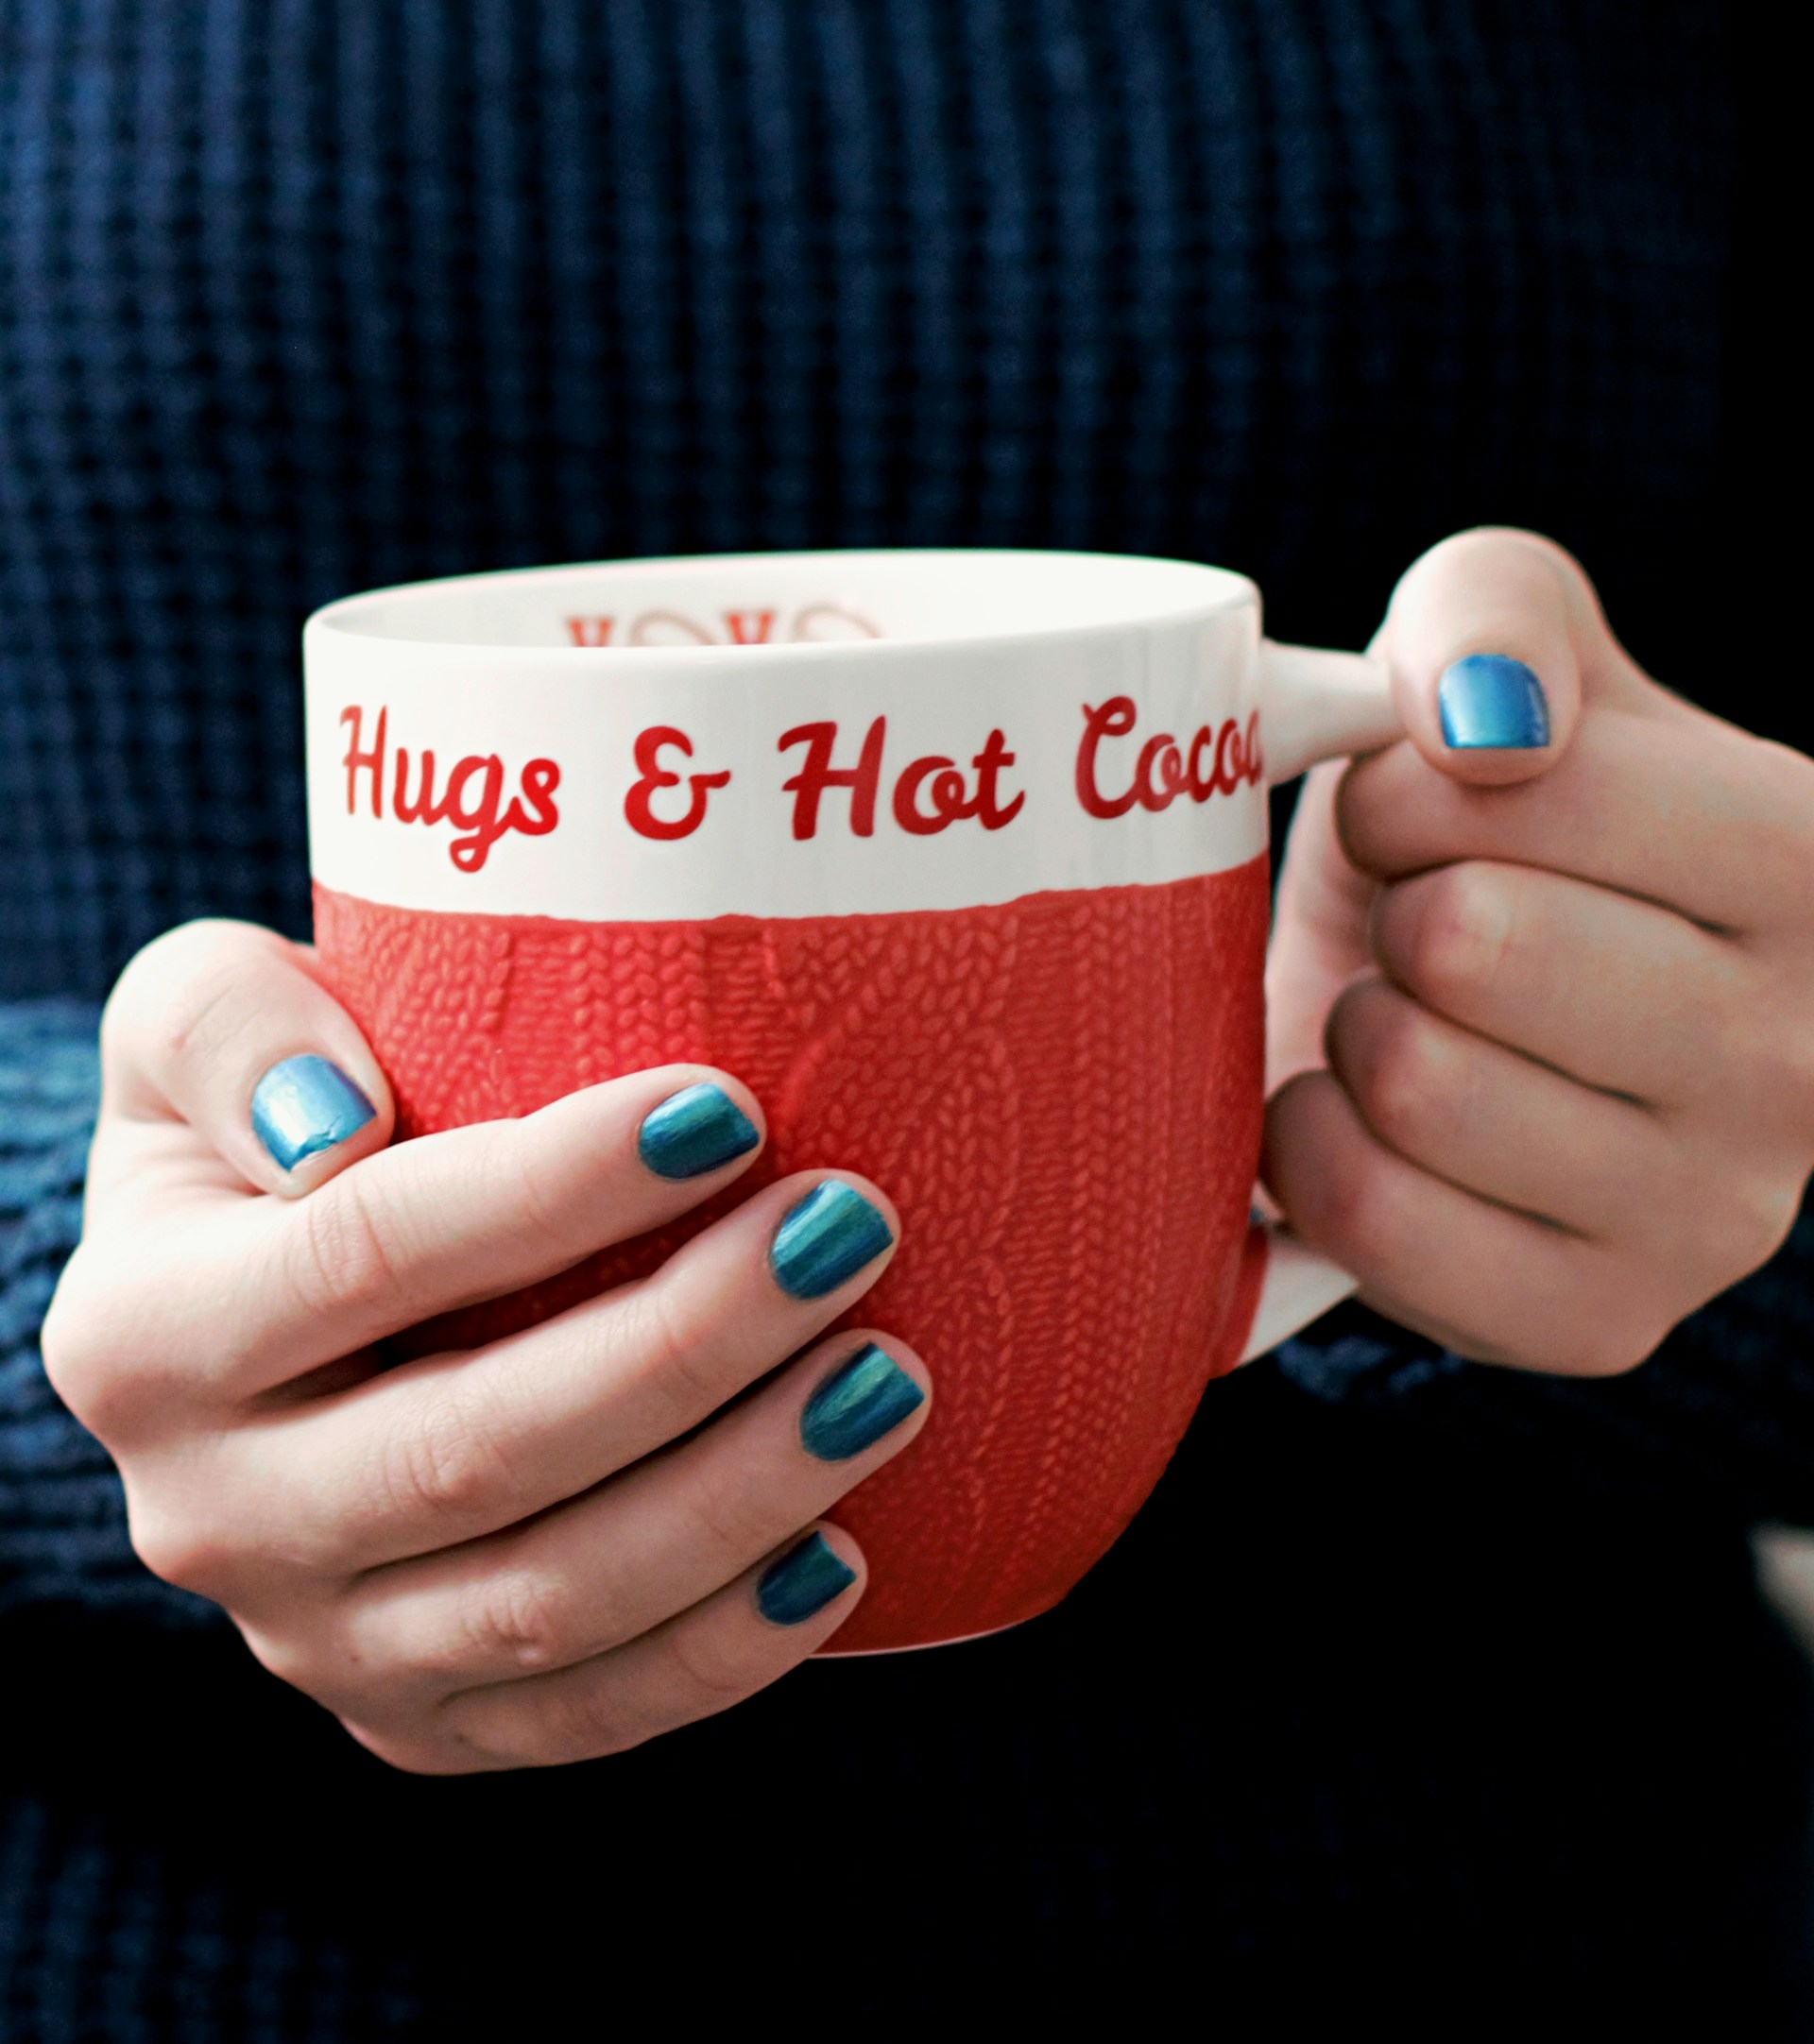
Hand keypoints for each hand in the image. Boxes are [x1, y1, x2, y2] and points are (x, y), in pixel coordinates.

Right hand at [42, 921, 929, 1771]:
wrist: (261, 1323)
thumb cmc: (282, 1125)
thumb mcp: (197, 1019)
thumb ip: (229, 1023)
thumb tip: (336, 1123)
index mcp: (145, 1335)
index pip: (372, 1253)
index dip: (557, 1188)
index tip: (729, 1110)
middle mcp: (213, 1514)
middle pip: (476, 1448)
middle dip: (687, 1343)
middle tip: (848, 1229)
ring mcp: (319, 1641)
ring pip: (544, 1604)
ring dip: (736, 1496)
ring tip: (888, 1377)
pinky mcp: (421, 1720)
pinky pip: (580, 1719)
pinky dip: (719, 1654)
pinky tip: (842, 1554)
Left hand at [1264, 528, 1813, 1374]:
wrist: (1472, 1013)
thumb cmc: (1487, 825)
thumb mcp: (1496, 660)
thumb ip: (1494, 615)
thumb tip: (1482, 719)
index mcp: (1808, 860)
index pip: (1542, 786)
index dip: (1408, 786)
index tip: (1410, 808)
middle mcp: (1801, 1052)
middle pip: (1475, 943)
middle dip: (1389, 913)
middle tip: (1412, 926)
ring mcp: (1716, 1213)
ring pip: (1420, 1085)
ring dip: (1353, 1028)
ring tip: (1399, 1014)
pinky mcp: (1602, 1322)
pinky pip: (1378, 1220)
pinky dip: (1310, 1150)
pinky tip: (1347, 1112)